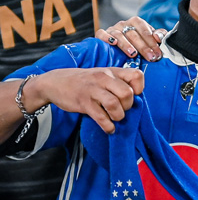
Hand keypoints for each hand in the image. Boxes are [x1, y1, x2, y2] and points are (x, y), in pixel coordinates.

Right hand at [25, 67, 144, 133]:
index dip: (139, 88)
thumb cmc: (84, 81)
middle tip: (122, 110)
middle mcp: (104, 78)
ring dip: (118, 116)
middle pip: (127, 93)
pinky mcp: (83, 102)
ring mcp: (93, 90)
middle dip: (128, 106)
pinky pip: (100, 117)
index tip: (133, 96)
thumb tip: (135, 99)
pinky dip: (108, 126)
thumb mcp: (103, 75)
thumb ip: (118, 83)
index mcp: (112, 71)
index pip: (137, 75)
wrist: (55, 82)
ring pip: (114, 105)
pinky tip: (109, 128)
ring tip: (114, 119)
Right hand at [96, 15, 165, 61]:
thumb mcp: (151, 38)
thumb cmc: (139, 42)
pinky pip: (102, 33)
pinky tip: (112, 43)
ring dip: (127, 45)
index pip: (145, 30)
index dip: (152, 42)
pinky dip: (106, 37)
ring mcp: (113, 28)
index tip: (157, 54)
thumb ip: (159, 36)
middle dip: (143, 47)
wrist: (121, 46)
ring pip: (119, 35)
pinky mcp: (102, 34)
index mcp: (137, 22)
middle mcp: (124, 24)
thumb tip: (159, 37)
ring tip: (133, 54)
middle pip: (133, 34)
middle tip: (150, 58)